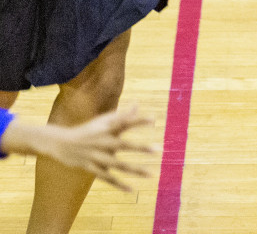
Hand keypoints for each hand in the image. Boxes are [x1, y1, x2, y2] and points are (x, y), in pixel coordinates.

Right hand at [25, 106, 155, 190]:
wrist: (60, 143)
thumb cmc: (87, 130)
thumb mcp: (102, 121)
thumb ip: (122, 115)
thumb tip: (137, 104)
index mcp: (106, 129)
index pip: (124, 123)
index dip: (138, 121)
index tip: (154, 119)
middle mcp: (102, 142)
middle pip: (123, 144)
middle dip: (141, 147)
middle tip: (159, 149)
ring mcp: (96, 156)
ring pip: (118, 165)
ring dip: (135, 170)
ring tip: (152, 174)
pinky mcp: (91, 168)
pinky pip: (106, 178)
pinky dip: (119, 184)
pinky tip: (132, 189)